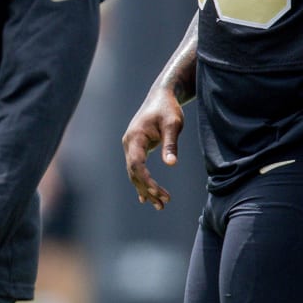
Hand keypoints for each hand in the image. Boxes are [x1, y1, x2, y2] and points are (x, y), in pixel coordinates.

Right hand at [122, 91, 184, 209]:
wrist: (161, 97)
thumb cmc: (168, 109)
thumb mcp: (173, 124)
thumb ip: (170, 144)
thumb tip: (171, 164)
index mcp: (136, 137)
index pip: (136, 164)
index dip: (146, 180)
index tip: (160, 192)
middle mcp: (129, 143)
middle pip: (134, 172)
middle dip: (148, 188)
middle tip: (164, 203)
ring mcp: (130, 146)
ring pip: (134, 173)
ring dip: (146, 189)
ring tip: (160, 205)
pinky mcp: (136, 148)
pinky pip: (136, 169)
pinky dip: (142, 183)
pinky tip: (146, 197)